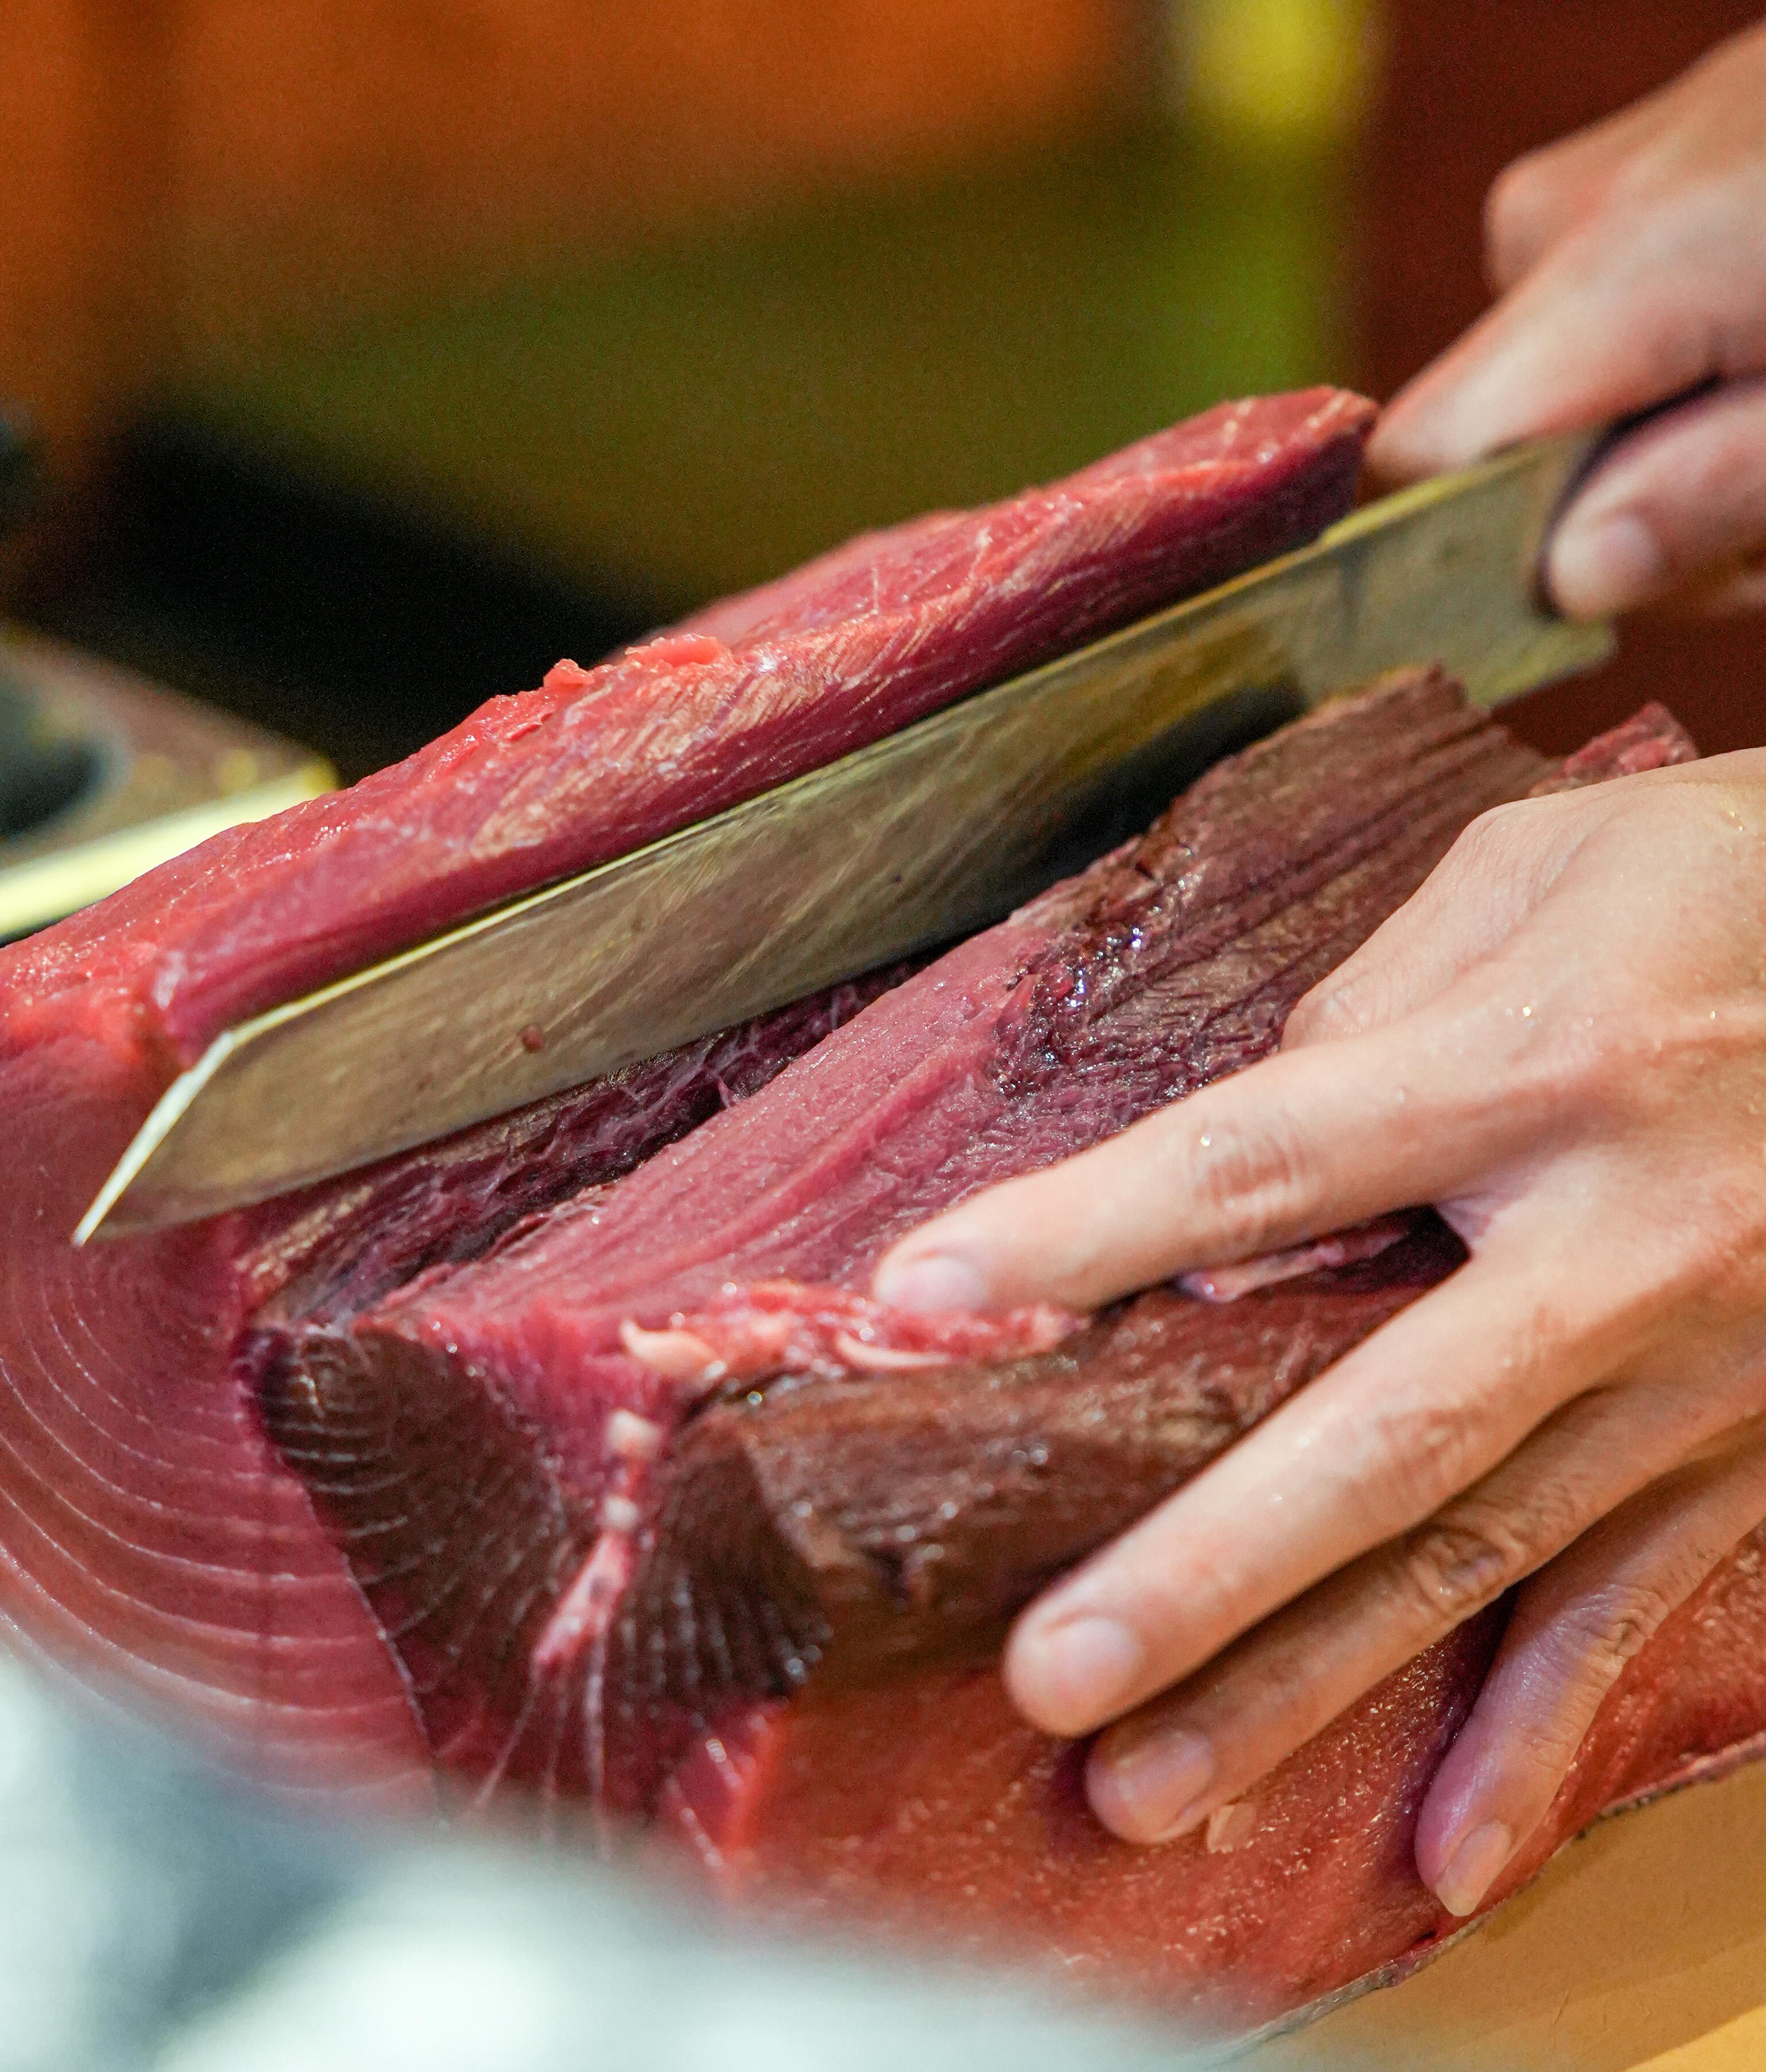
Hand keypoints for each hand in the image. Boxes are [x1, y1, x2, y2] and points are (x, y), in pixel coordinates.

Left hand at [873, 757, 1765, 1915]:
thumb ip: (1371, 1003)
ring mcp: (1697, 1368)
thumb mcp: (1542, 870)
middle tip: (1046, 1675)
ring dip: (1308, 1688)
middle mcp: (1617, 1242)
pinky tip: (1441, 1861)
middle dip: (1207, 1567)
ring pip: (1478, 1553)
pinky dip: (1537, 1743)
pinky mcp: (1753, 1444)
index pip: (1263, 1160)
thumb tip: (1243, 1140)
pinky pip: (1632, 1608)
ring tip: (1147, 1794)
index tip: (920, 1298)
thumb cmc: (1724, 887)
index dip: (1084, 1230)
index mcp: (1536, 1067)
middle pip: (1380, 1429)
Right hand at [1372, 21, 1765, 619]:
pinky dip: (1691, 374)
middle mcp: (1571, 212)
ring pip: (1560, 387)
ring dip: (1669, 453)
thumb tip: (1572, 580)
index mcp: (1616, 267)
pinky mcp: (1652, 169)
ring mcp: (1607, 176)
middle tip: (1763, 522)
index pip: (1425, 453)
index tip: (1600, 589)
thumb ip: (1713, 499)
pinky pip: (1612, 316)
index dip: (1480, 550)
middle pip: (1499, 435)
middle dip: (1620, 511)